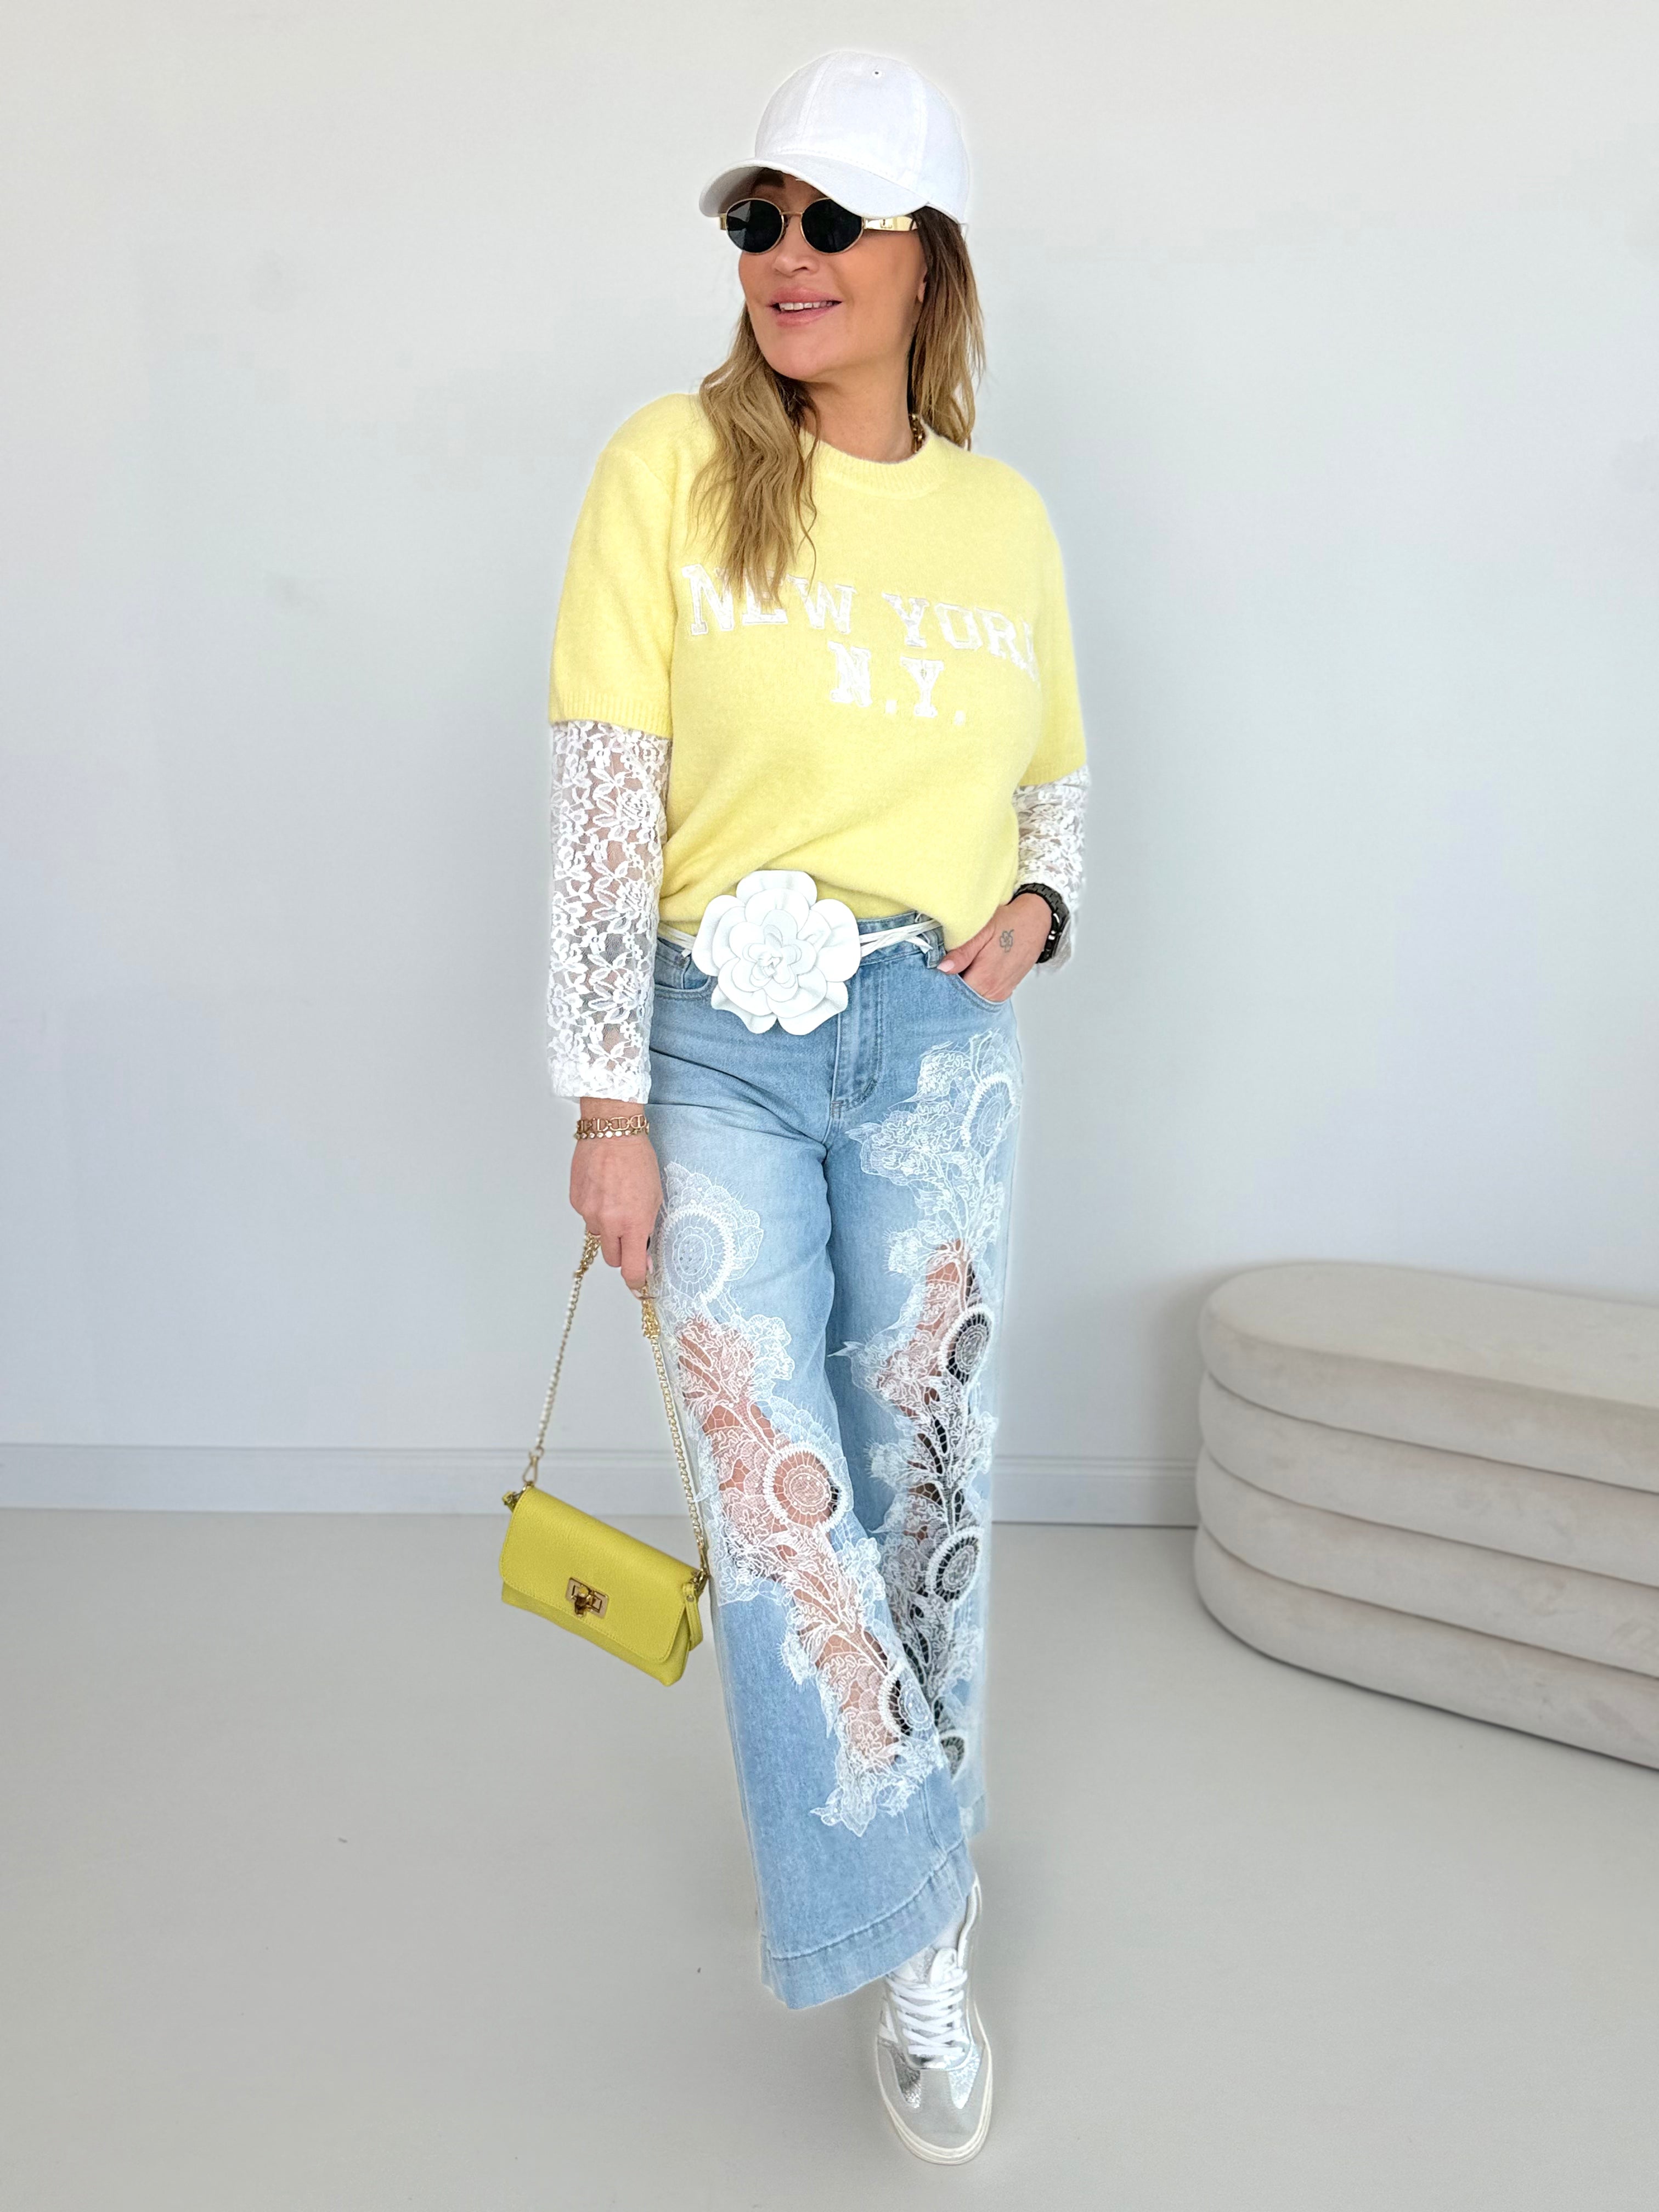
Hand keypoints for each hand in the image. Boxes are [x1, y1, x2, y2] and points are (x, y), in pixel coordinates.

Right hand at [570, 1097, 662, 1293]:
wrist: (612, 1132)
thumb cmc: (638, 1160)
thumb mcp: (655, 1197)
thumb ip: (648, 1230)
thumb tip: (646, 1258)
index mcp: (632, 1222)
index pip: (631, 1268)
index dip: (636, 1280)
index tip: (639, 1282)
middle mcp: (607, 1222)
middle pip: (611, 1258)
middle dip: (622, 1252)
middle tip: (630, 1234)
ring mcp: (588, 1212)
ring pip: (598, 1235)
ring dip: (607, 1227)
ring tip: (616, 1200)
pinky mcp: (575, 1201)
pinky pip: (586, 1217)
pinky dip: (595, 1209)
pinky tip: (603, 1189)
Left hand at [936, 893, 1050, 1001]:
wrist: (1035, 922)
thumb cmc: (1010, 923)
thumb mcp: (982, 931)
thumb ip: (962, 953)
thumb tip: (943, 968)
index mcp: (985, 979)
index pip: (952, 994)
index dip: (940, 985)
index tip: (934, 973)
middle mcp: (994, 992)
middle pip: (962, 999)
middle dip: (950, 987)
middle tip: (945, 968)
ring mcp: (1001, 993)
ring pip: (972, 998)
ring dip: (962, 987)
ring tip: (959, 968)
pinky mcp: (1004, 991)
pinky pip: (983, 995)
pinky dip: (974, 986)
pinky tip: (972, 971)